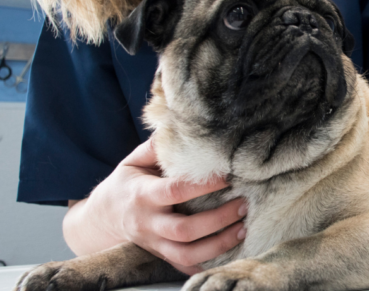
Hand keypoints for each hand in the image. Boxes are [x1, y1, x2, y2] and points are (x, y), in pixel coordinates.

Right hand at [63, 139, 247, 274]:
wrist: (101, 220)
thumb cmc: (125, 185)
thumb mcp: (133, 162)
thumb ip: (156, 147)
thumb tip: (177, 124)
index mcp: (142, 195)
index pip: (176, 191)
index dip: (203, 185)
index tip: (228, 175)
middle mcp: (148, 223)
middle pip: (184, 230)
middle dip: (218, 219)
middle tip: (243, 204)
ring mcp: (154, 244)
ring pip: (186, 254)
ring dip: (219, 245)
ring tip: (243, 229)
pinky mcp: (161, 256)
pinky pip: (185, 266)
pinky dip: (208, 263)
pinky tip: (230, 252)